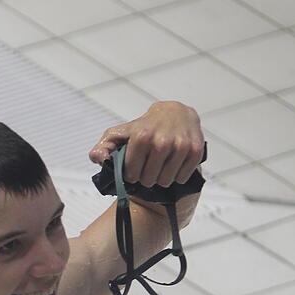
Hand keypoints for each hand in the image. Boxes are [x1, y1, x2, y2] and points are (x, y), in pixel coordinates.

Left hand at [88, 101, 204, 187]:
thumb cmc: (142, 127)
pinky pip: (181, 177)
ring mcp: (180, 146)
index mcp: (141, 137)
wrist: (175, 113)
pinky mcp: (195, 151)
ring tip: (158, 169)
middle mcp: (162, 141)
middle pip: (148, 180)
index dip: (131, 175)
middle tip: (147, 170)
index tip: (133, 169)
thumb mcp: (118, 133)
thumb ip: (103, 147)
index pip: (131, 174)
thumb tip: (100, 159)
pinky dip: (176, 177)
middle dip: (145, 178)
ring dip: (160, 179)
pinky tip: (172, 167)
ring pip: (165, 181)